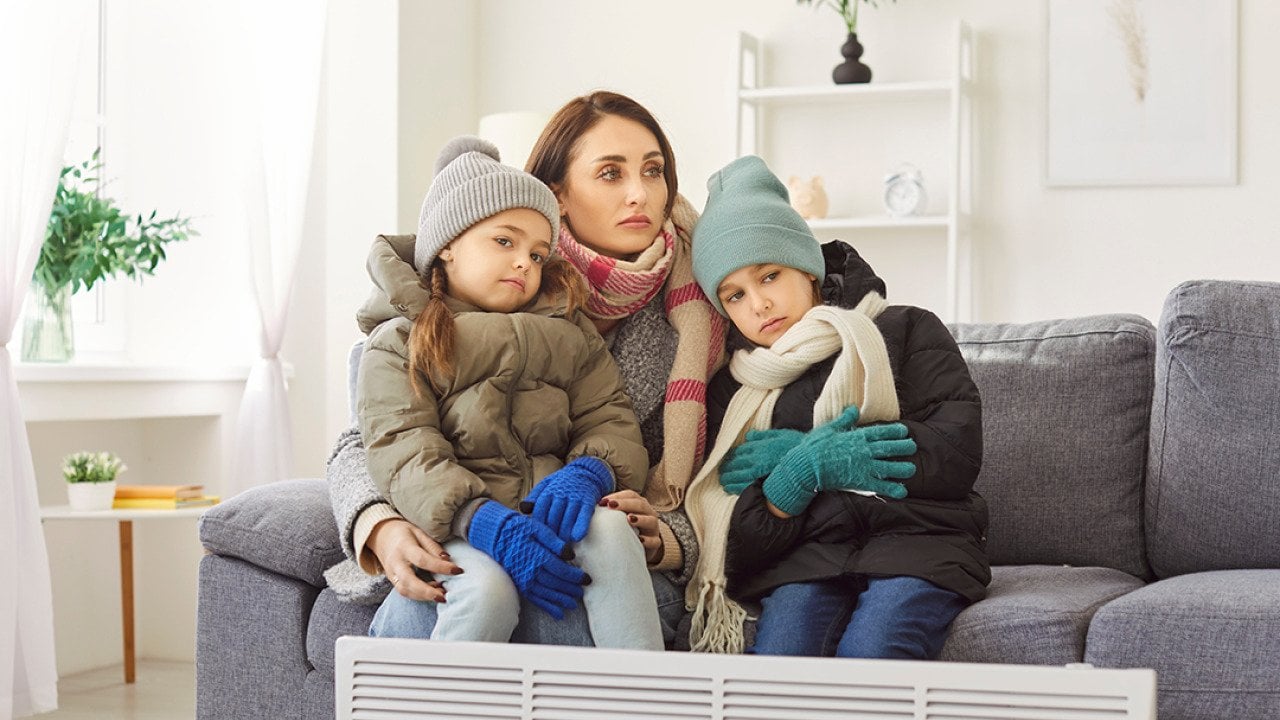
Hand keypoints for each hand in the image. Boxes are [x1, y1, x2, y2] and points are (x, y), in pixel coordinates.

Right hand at [367, 518, 461, 602]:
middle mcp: (396, 562)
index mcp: (404, 547)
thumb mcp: (419, 532)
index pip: (422, 559)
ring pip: (404, 590)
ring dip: (423, 597)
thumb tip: (447, 559)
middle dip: (427, 591)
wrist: (381, 535)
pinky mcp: (392, 581)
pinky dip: (418, 596)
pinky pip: (404, 592)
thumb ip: (432, 546)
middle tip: (444, 596)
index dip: (440, 567)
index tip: (457, 570)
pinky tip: (432, 593)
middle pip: (409, 581)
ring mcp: (391, 573)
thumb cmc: (404, 533)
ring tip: (441, 596)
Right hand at [467, 501, 589, 618]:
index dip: (575, 576)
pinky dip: (547, 607)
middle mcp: (531, 571)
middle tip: (583, 591)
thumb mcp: (537, 528)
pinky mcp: (520, 584)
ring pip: (547, 594)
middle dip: (571, 589)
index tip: (587, 579)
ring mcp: (524, 580)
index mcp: (538, 556)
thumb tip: (571, 555)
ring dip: (561, 600)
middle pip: (555, 584)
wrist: (495, 535)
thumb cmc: (519, 528)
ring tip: (573, 604)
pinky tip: (558, 614)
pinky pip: (535, 599)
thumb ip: (554, 542)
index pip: (561, 570)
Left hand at [519, 456, 613, 542]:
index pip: (539, 513)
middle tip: (550, 549)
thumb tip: (522, 510)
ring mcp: (574, 498)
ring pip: (567, 519)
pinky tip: (577, 537)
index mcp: (547, 492)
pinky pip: (584, 515)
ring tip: (562, 549)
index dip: (538, 528)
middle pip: (552, 519)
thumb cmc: (561, 484)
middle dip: (551, 535)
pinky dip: (580, 526)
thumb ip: (534, 498)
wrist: (585, 472)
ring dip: (564, 535)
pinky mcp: (587, 501)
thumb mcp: (545, 486)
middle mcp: (560, 495)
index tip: (538, 540)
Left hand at [600, 488, 661, 562]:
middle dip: (625, 504)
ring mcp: (653, 528)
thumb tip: (588, 508)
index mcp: (639, 504)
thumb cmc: (627, 529)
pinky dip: (647, 540)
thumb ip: (609, 512)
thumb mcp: (620, 519)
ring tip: (629, 519)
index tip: (602, 501)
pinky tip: (639, 539)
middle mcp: (648, 513)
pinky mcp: (656, 542)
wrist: (643, 547)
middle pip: (640, 504)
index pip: (630, 495)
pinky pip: (654, 541)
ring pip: (650, 520)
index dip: (617, 496)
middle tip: (611, 506)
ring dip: (640, 519)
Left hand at [719, 427, 803, 494]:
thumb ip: (763, 435)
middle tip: (721, 471)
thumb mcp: (780, 434)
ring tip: (723, 481)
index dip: (732, 456)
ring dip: (728, 477)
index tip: (727, 459)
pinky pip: (743, 485)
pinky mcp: (761, 482)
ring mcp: (758, 469)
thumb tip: (749, 435)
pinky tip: (730, 489)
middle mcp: (756, 456)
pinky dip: (735, 487)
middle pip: (736, 462)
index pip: (740, 450)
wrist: (808, 460)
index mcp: (760, 444)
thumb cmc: (797, 446)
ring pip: (737, 474)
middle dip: (727, 467)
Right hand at [763, 406, 917, 515]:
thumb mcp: (829, 428)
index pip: (881, 432)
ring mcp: (864, 466)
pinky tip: (902, 491)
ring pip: (890, 467)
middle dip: (904, 447)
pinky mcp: (860, 482)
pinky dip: (892, 489)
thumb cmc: (814, 446)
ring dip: (903, 468)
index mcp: (857, 436)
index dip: (895, 431)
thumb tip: (853, 408)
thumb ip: (844, 419)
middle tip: (912, 447)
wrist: (806, 465)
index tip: (905, 431)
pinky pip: (881, 486)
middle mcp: (864, 450)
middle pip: (890, 448)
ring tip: (911, 469)